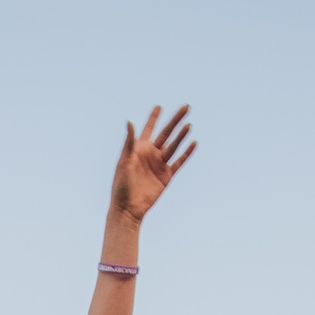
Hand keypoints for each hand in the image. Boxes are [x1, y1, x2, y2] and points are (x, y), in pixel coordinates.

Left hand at [111, 105, 194, 222]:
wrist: (128, 208)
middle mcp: (151, 154)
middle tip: (185, 107)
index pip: (149, 129)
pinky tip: (193, 144)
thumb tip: (130, 121)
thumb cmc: (121, 185)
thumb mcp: (124, 161)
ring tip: (189, 125)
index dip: (154, 118)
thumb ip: (129, 142)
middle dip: (175, 120)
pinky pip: (179, 162)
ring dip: (181, 135)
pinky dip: (186, 154)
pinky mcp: (167, 176)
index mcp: (139, 149)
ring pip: (174, 146)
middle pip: (166, 133)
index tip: (159, 106)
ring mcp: (160, 165)